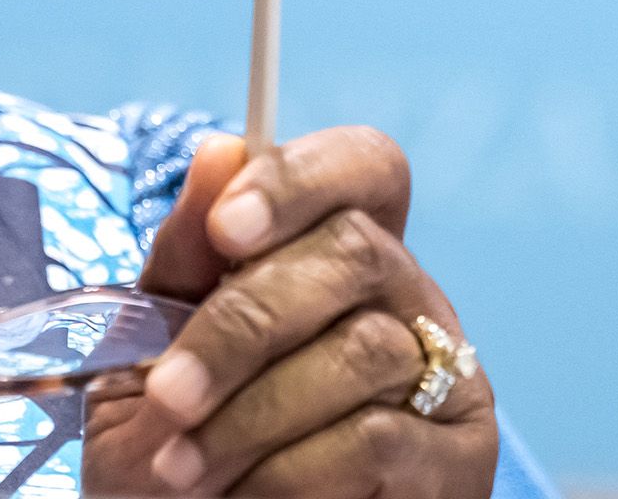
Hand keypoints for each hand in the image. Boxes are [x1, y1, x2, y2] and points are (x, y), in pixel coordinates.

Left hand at [81, 128, 497, 498]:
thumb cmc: (183, 442)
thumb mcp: (157, 346)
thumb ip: (187, 256)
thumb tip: (219, 152)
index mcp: (343, 251)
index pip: (366, 166)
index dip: (302, 179)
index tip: (226, 228)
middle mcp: (412, 297)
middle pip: (357, 252)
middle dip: (242, 327)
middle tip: (168, 394)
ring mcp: (447, 375)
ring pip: (363, 351)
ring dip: (252, 415)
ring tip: (182, 467)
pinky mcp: (459, 458)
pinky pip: (377, 439)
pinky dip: (291, 470)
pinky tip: (243, 496)